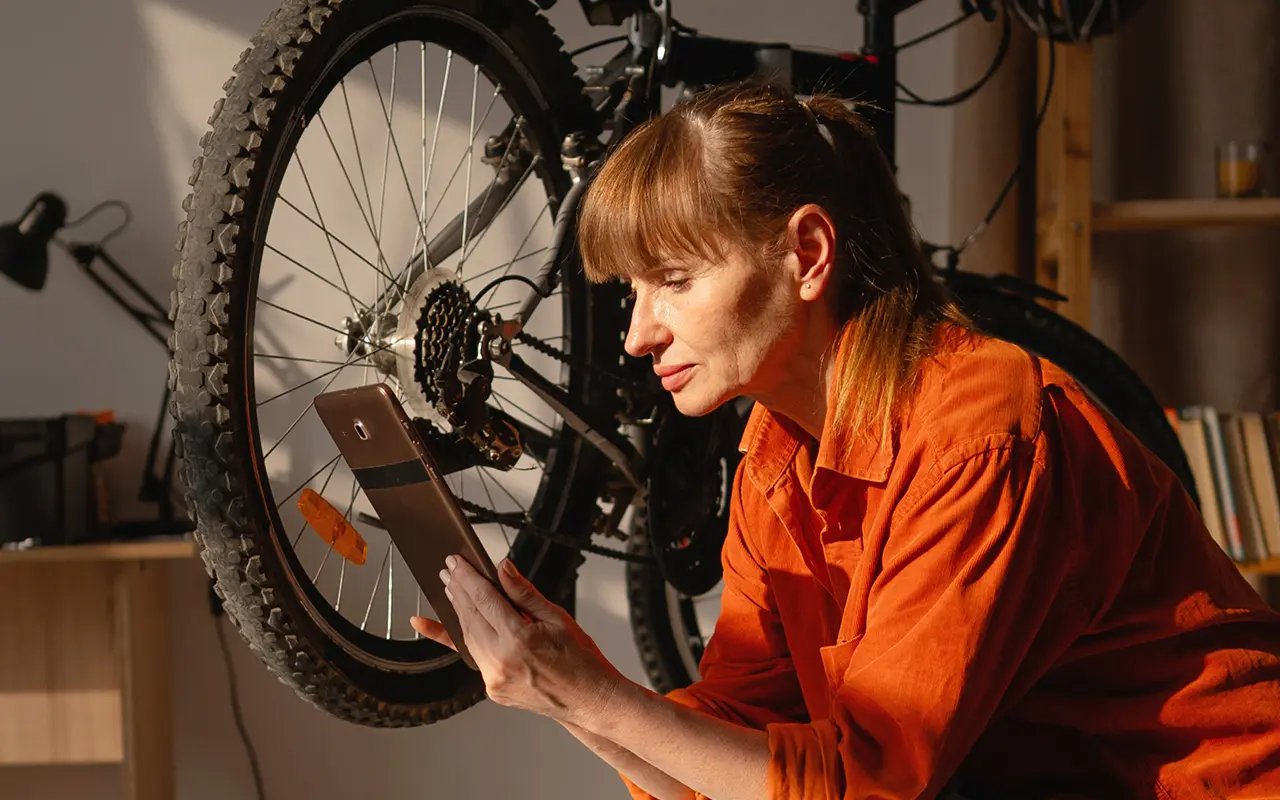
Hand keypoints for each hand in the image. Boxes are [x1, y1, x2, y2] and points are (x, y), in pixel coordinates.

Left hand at [410, 555, 623, 726]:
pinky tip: (434, 626)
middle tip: (449, 570)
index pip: (485, 599)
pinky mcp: (493, 689)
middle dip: (458, 590)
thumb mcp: (557, 618)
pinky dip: (460, 637)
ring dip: (458, 611)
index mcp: (520, 639)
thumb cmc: (580, 659)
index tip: (457, 562)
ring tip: (452, 590)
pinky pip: (473, 656)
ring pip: (468, 636)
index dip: (468, 577)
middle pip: (471, 616)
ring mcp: (495, 678)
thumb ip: (524, 593)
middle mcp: (502, 661)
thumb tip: (502, 568)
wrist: (589, 699)